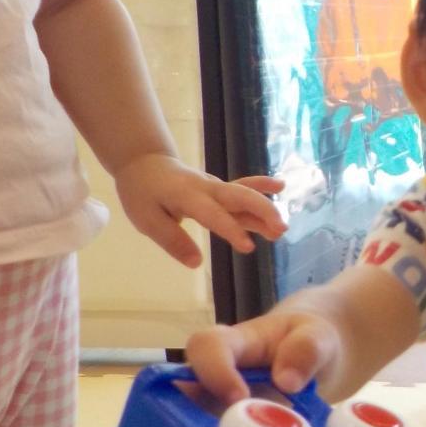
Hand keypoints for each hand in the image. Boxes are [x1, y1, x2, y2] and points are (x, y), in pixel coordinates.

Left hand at [115, 155, 285, 267]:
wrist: (145, 163)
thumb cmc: (143, 193)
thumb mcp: (146, 219)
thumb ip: (172, 240)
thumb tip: (196, 263)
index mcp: (186, 196)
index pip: (212, 214)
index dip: (230, 230)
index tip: (248, 247)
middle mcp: (206, 188)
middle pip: (238, 196)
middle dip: (261, 211)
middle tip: (280, 230)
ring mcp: (215, 187)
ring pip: (244, 194)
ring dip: (266, 208)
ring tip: (282, 228)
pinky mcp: (220, 189)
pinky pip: (243, 187)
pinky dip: (262, 185)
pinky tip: (281, 185)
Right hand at [185, 303, 343, 404]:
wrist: (313, 360)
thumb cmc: (308, 340)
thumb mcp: (319, 336)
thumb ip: (307, 349)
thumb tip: (286, 383)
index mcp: (234, 343)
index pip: (207, 348)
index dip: (214, 372)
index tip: (239, 398)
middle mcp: (215, 375)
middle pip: (185, 393)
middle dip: (196, 419)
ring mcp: (217, 406)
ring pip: (194, 426)